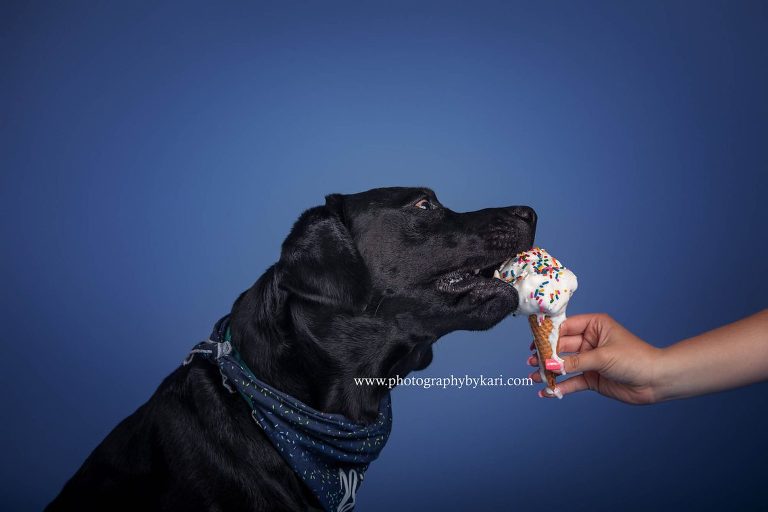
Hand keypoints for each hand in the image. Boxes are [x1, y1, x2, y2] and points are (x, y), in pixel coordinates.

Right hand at [527, 313, 661, 403]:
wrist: (656, 381)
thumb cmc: (635, 358)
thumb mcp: (603, 356)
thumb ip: (575, 362)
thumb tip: (552, 365)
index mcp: (594, 326)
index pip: (565, 327)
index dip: (549, 334)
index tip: (534, 341)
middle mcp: (590, 341)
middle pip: (561, 347)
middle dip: (546, 355)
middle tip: (531, 361)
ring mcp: (590, 360)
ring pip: (565, 365)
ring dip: (550, 371)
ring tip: (534, 376)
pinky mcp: (592, 378)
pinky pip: (572, 381)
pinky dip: (561, 386)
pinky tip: (549, 391)